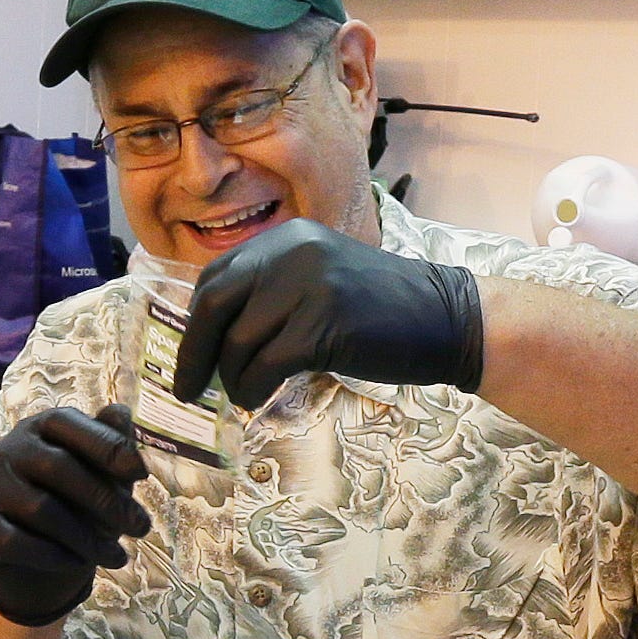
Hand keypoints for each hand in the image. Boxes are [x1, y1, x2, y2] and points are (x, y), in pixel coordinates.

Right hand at [0, 404, 149, 627]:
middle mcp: (5, 451)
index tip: (141, 473)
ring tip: (117, 556)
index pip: (67, 422)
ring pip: (41, 509)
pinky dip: (56, 556)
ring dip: (88, 537)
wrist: (37, 565)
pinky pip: (18, 542)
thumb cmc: (77, 508)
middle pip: (58, 468)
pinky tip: (79, 564)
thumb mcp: (103, 477)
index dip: (105, 445)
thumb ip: (110, 447)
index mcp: (38, 429)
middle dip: (107, 500)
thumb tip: (122, 411)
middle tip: (141, 527)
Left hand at [174, 218, 485, 407]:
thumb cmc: (388, 310)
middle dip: (194, 352)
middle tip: (188, 388)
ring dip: (231, 378)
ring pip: (238, 340)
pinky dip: (252, 388)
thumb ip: (277, 290)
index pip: (216, 278)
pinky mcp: (324, 325)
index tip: (190, 357)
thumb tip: (220, 333)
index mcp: (287, 239)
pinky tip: (258, 399)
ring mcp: (309, 286)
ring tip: (240, 397)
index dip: (194, 323)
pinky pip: (266, 364)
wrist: (449, 318)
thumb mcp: (324, 280)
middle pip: (214, 304)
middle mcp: (292, 253)